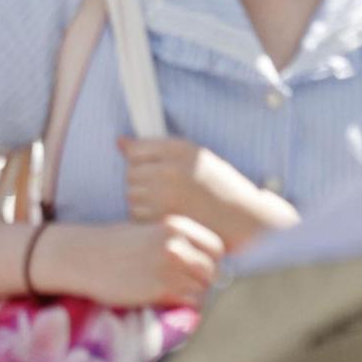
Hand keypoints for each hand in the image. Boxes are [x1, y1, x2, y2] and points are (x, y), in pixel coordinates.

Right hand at [39, 215, 223, 309]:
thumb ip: (175, 243)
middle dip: (204, 281)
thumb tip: (203, 265)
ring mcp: (169, 266)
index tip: (197, 269)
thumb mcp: (148, 232)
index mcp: (175, 225)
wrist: (81, 256)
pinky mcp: (160, 289)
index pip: (216, 247)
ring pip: (203, 289)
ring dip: (193, 296)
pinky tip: (165, 302)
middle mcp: (176, 244)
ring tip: (173, 295)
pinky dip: (183, 307)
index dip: (210, 261)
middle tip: (186, 287)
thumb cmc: (112, 245)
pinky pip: (189, 303)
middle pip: (213, 270)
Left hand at [119, 137, 291, 251]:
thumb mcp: (192, 158)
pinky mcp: (164, 217)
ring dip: (141, 201)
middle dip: (140, 182)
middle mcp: (171, 169)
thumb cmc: (218, 186)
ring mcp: (167, 194)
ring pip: (131, 195)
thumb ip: (155, 149)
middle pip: (130, 173)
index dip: (141, 162)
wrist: (243, 220)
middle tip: (162, 191)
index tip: (154, 171)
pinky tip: (165, 217)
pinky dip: (145, 218)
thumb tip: (119, 142)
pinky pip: (137, 215)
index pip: (135, 150)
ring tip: (165, 204)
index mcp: (180, 148)